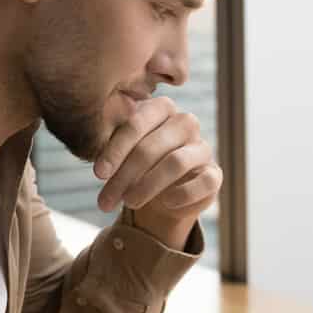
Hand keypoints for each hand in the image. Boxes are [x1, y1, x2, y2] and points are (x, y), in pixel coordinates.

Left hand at [93, 96, 221, 248]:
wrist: (163, 194)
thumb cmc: (136, 166)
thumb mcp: (119, 155)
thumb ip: (110, 151)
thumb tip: (99, 169)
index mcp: (160, 108)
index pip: (136, 124)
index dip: (115, 151)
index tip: (98, 174)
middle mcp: (184, 123)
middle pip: (152, 147)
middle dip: (125, 176)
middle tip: (106, 200)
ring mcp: (202, 147)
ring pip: (176, 163)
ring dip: (148, 186)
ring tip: (129, 202)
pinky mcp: (215, 173)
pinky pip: (203, 182)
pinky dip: (182, 194)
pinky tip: (166, 203)